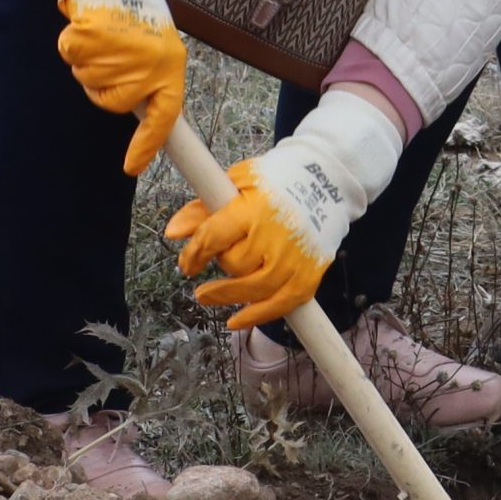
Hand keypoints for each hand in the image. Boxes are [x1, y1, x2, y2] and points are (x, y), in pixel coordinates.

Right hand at [55, 0, 185, 176]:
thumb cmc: (137, 11)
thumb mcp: (158, 46)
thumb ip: (150, 79)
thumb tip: (141, 112)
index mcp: (170, 67)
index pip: (163, 118)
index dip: (146, 145)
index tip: (131, 168)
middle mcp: (148, 64)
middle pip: (112, 102)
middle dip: (103, 86)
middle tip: (109, 55)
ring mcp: (118, 54)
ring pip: (89, 80)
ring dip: (88, 61)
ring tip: (103, 33)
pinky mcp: (90, 39)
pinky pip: (71, 56)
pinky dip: (73, 43)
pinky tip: (87, 24)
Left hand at [163, 90, 404, 328]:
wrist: (327, 181)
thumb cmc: (277, 179)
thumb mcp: (237, 181)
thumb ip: (205, 207)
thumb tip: (173, 232)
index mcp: (254, 207)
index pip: (213, 237)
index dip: (194, 254)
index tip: (187, 262)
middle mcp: (276, 235)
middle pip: (234, 264)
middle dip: (219, 264)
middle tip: (214, 260)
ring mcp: (295, 257)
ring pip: (254, 290)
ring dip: (226, 296)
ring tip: (206, 296)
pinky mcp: (310, 273)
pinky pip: (281, 304)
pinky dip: (257, 315)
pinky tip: (236, 320)